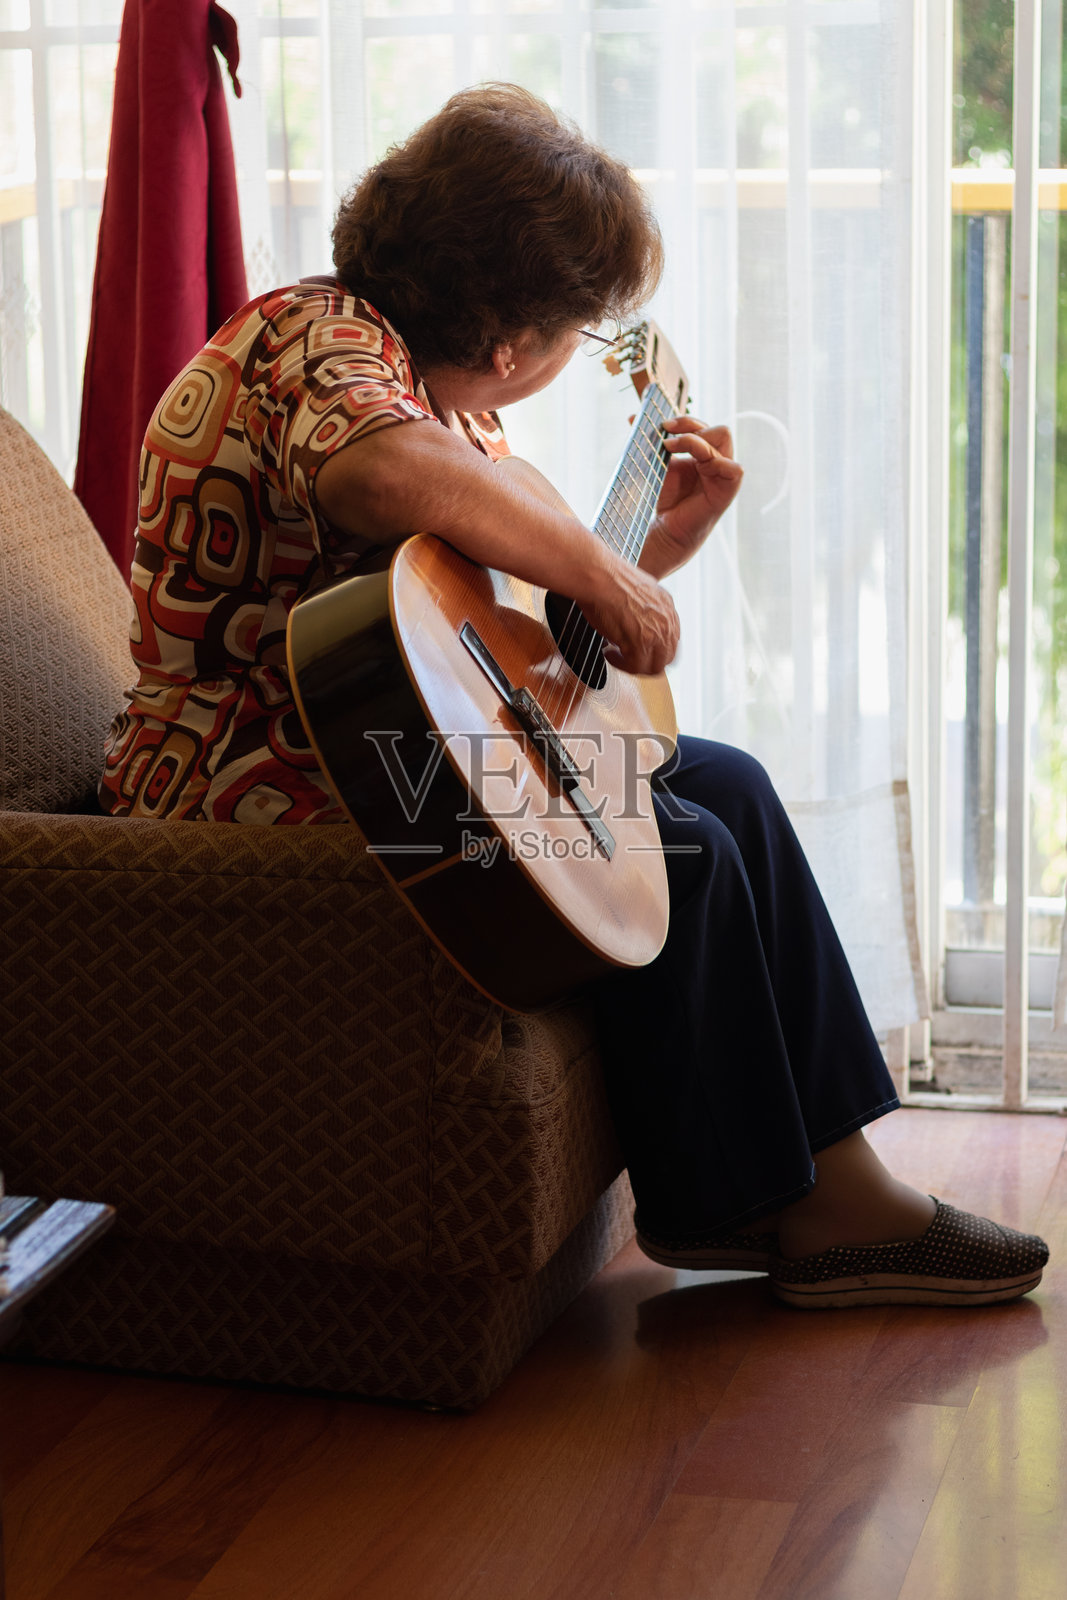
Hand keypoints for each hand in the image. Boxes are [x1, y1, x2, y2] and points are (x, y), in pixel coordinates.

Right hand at [577, 558, 679, 675]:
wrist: (600, 575)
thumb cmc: (610, 578)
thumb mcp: (638, 590)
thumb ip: (646, 609)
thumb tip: (636, 623)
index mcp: (667, 607)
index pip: (672, 641)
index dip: (655, 650)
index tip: (640, 650)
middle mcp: (666, 622)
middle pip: (666, 658)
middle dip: (646, 662)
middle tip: (628, 659)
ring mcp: (655, 634)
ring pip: (653, 667)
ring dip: (633, 666)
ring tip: (616, 656)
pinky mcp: (640, 643)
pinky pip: (635, 667)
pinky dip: (620, 664)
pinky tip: (609, 653)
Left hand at [640, 419, 743, 579]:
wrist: (662, 533)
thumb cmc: (662, 501)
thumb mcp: (656, 463)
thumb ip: (650, 441)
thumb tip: (632, 416)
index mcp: (704, 455)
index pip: (703, 427)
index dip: (684, 421)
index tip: (661, 424)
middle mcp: (717, 463)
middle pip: (718, 429)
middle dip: (691, 425)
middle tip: (666, 433)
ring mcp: (723, 476)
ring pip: (724, 439)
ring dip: (695, 438)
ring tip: (670, 447)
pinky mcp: (725, 492)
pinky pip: (733, 469)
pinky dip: (713, 459)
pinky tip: (692, 464)